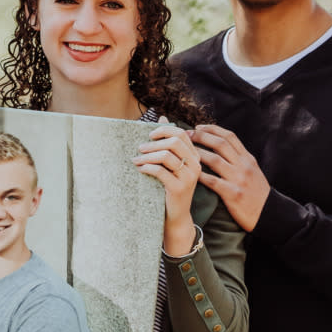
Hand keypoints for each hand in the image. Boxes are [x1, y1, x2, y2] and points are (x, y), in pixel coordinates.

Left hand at [135, 124, 201, 253]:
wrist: (176, 215)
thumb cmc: (170, 185)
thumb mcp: (170, 163)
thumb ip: (167, 142)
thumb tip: (162, 117)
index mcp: (194, 157)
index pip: (182, 134)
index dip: (164, 130)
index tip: (149, 135)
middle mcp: (195, 166)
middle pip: (174, 143)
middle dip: (154, 143)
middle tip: (140, 148)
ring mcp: (189, 177)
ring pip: (166, 156)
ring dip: (147, 156)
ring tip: (136, 159)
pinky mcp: (179, 188)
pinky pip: (160, 171)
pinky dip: (147, 168)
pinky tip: (140, 169)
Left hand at [191, 123, 270, 231]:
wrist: (270, 213)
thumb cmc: (257, 193)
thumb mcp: (252, 170)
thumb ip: (239, 158)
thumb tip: (220, 145)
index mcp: (248, 158)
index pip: (229, 136)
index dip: (212, 129)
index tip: (198, 127)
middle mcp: (244, 166)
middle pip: (220, 144)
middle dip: (201, 136)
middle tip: (187, 135)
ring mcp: (239, 179)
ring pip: (214, 160)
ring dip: (197, 153)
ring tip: (184, 151)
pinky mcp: (233, 194)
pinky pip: (213, 181)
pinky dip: (200, 175)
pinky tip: (190, 172)